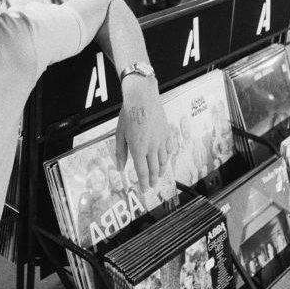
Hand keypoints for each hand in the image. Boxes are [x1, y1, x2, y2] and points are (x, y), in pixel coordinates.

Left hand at [115, 77, 171, 191]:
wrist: (143, 98)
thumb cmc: (130, 114)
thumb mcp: (120, 134)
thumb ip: (121, 153)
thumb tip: (120, 167)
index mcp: (138, 149)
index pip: (142, 172)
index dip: (143, 183)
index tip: (144, 190)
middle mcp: (151, 148)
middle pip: (154, 169)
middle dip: (153, 180)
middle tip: (152, 186)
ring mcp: (161, 141)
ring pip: (164, 161)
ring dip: (161, 171)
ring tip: (158, 175)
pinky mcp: (167, 133)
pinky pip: (169, 149)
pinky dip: (167, 156)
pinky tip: (166, 158)